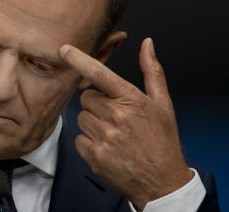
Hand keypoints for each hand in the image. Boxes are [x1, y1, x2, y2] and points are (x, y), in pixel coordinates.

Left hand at [58, 38, 193, 210]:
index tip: (65, 49)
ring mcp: (105, 137)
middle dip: (97, 105)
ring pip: (82, 117)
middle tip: (116, 118)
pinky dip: (89, 143)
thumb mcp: (163, 104)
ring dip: (93, 124)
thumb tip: (147, 44)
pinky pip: (79, 138)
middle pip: (86, 98)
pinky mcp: (95, 156)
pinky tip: (107, 148)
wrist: (163, 183)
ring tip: (114, 134)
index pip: (100, 74)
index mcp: (132, 100)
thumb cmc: (163, 142)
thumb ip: (152, 71)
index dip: (79, 59)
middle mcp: (116, 117)